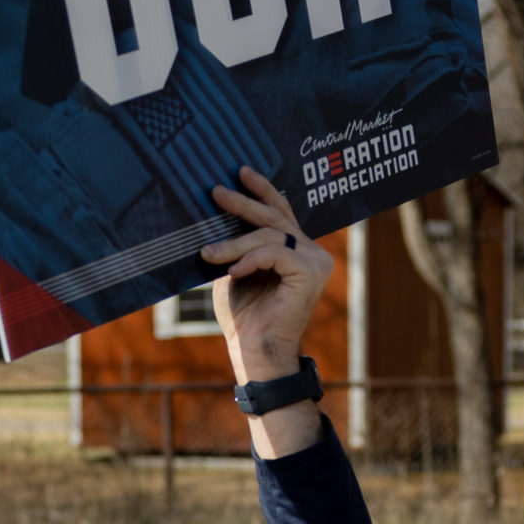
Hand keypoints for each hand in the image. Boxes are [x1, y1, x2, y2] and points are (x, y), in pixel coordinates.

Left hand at [201, 167, 331, 384]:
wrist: (254, 351)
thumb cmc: (243, 316)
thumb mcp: (234, 270)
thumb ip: (236, 245)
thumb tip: (216, 212)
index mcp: (295, 250)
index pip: (281, 212)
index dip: (263, 190)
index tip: (241, 172)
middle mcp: (311, 252)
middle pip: (275, 217)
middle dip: (243, 203)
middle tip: (216, 192)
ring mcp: (315, 261)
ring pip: (270, 235)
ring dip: (235, 243)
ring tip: (208, 253)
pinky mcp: (312, 273)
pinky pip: (275, 253)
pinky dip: (250, 259)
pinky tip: (233, 272)